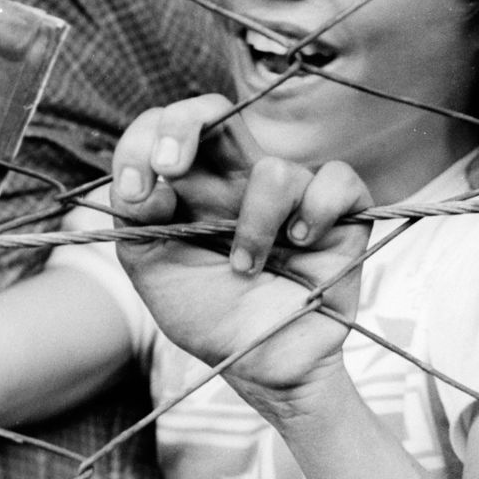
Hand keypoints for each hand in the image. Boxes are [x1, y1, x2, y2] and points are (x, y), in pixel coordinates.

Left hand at [110, 96, 370, 414]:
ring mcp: (294, 196)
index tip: (138, 190)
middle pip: (218, 111)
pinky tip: (303, 243)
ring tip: (247, 268)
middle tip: (170, 167)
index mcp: (197, 188)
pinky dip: (317, 210)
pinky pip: (336, 180)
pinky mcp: (343, 216)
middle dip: (184, 126)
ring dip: (254, 225)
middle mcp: (243, 182)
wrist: (261, 366)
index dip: (144, 142)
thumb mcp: (152, 269)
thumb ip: (135, 220)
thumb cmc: (210, 317)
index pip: (168, 130)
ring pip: (274, 168)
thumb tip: (149, 181)